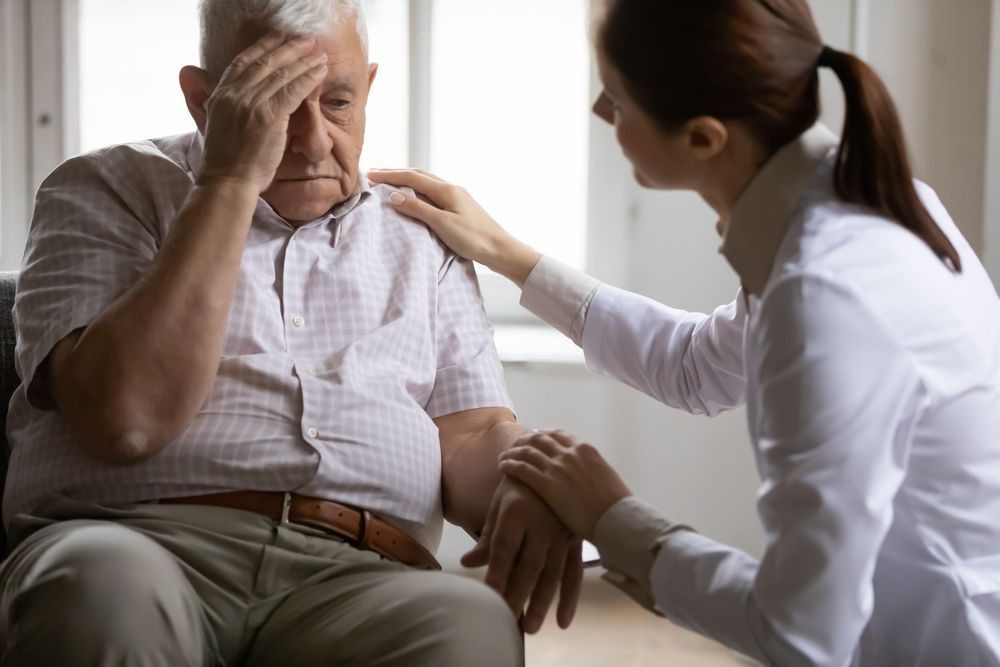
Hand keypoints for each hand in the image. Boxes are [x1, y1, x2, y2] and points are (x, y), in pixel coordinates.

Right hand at [198, 33, 327, 192]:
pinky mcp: (268, 117)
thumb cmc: (227, 161)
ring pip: (282, 74)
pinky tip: (321, 72)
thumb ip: (224, 104)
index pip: (243, 61)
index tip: (280, 38)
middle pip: (265, 63)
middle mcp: (234, 94)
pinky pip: (293, 91)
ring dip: (304, 61)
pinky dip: (309, 79)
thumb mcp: (217, 124)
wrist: (227, 181)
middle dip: (289, 49)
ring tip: (319, 54)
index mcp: (220, 94)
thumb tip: (228, 92)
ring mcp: (250, 104)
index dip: (264, 47)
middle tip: (307, 41)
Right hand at [367, 169, 542, 285]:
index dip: (389, 175)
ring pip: (426, 183)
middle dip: (396, 174)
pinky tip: (413, 198)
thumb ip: (417, 209)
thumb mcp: (442, 224)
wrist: (501, 250)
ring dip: (406, 181)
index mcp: (446, 190)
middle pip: (418, 175)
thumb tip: (393, 195)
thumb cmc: (474, 238)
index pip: (411, 177)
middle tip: (375, 175)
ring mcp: (456, 197)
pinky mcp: (459, 208)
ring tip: (389, 183)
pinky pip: (432, 193)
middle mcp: (451, 189)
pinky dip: (417, 191)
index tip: (369, 175)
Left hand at [461, 476, 582, 633]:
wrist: (552, 462)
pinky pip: (573, 572)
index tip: (490, 601)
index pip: (504, 550)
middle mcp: (541, 523)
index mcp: (517, 511)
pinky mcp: (576, 539)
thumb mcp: (500, 504)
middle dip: (518, 596)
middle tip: (509, 622)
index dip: (497, 576)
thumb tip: (469, 563)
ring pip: (552, 573)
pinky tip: (563, 620)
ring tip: (531, 627)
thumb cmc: (519, 486)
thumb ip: (488, 537)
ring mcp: (562, 532)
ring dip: (542, 603)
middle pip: (528, 566)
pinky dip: (569, 598)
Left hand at [499, 430, 631, 540]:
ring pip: (527, 452)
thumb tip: (589, 477)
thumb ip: (593, 472)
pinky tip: (503, 466)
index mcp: (586, 450)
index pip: (559, 434)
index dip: (544, 435)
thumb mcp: (607, 478)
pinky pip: (522, 469)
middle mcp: (570, 454)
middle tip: (516, 445)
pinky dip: (510, 464)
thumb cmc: (616, 506)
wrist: (617, 518)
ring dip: (513, 451)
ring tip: (504, 455)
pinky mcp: (547, 485)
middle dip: (525, 441)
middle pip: (539, 439)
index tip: (536, 437)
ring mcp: (557, 468)